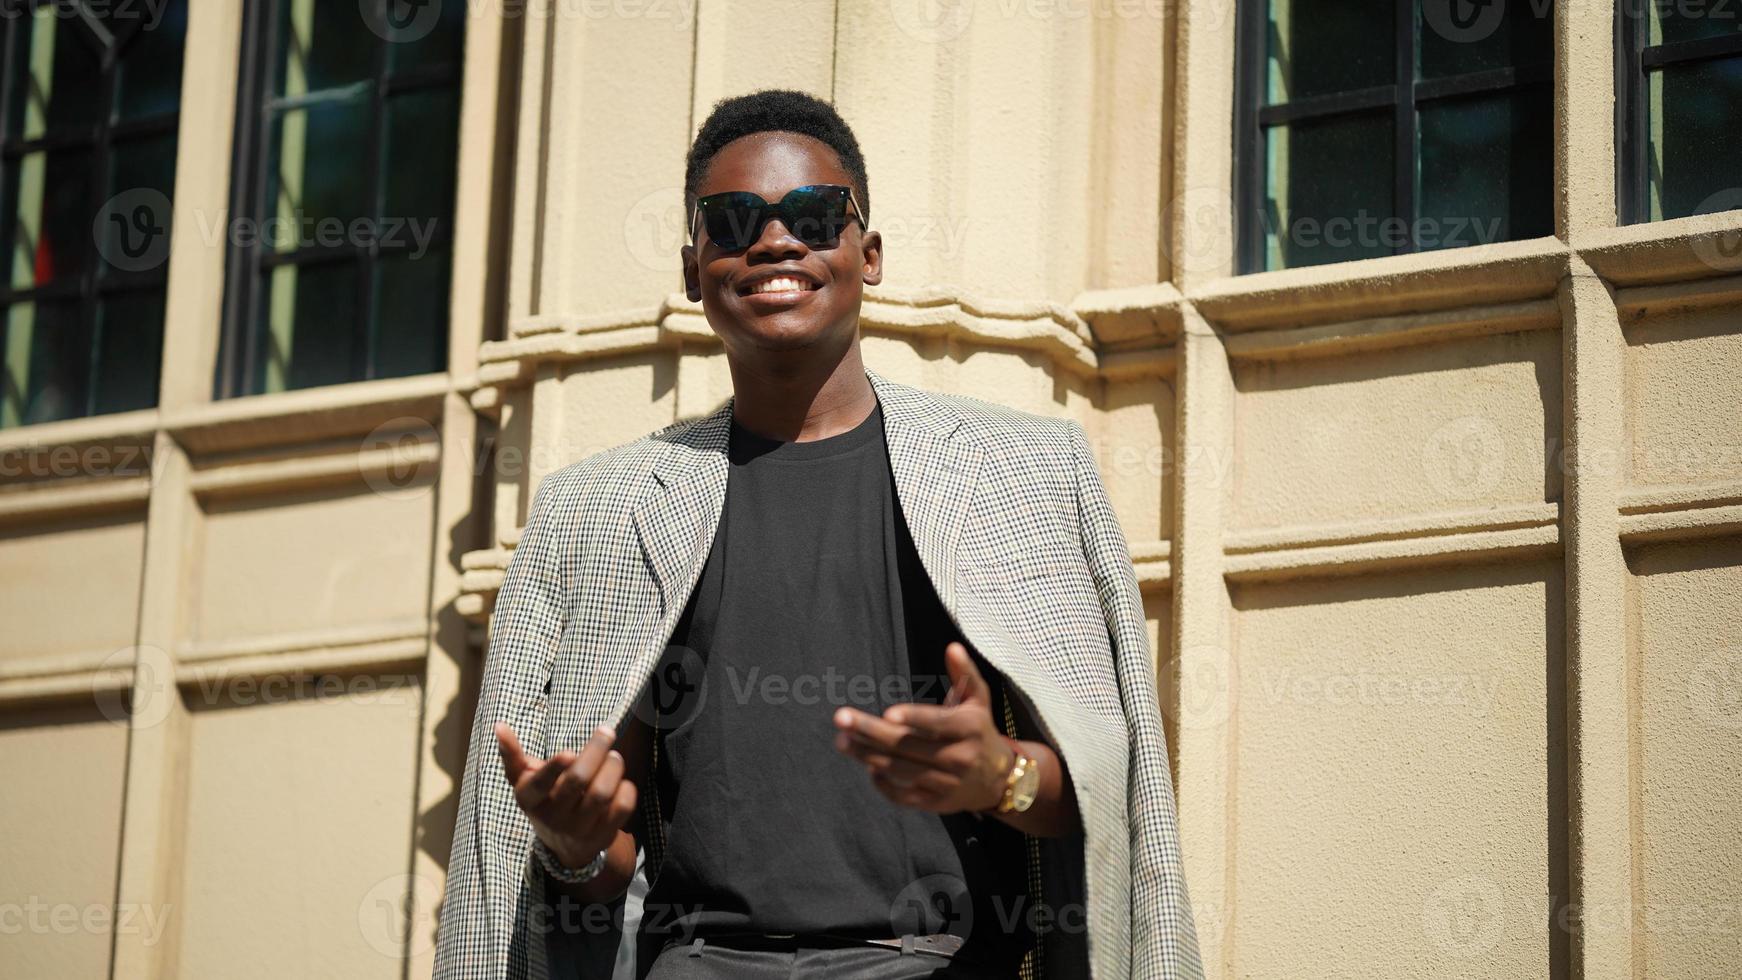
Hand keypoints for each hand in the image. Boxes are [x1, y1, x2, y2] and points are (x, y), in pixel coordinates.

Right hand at [496, 723, 636, 869]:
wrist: (565, 844)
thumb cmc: (545, 798)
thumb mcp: (525, 781)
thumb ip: (512, 754)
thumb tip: (500, 725)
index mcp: (530, 800)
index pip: (539, 784)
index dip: (554, 768)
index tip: (568, 752)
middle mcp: (553, 816)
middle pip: (578, 780)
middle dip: (595, 751)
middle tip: (606, 732)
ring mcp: (579, 828)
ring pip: (602, 793)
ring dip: (613, 767)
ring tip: (614, 756)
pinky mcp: (603, 834)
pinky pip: (621, 808)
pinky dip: (626, 789)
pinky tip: (621, 781)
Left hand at [833, 641, 1015, 813]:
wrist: (999, 779)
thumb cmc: (979, 730)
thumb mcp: (979, 700)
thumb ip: (965, 673)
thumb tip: (952, 646)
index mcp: (968, 728)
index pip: (938, 723)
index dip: (914, 718)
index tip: (888, 713)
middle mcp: (959, 757)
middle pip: (909, 746)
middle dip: (872, 733)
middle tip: (841, 719)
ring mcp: (947, 783)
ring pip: (901, 770)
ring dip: (868, 756)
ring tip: (842, 741)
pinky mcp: (937, 803)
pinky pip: (905, 797)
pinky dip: (884, 784)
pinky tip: (867, 768)